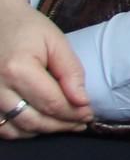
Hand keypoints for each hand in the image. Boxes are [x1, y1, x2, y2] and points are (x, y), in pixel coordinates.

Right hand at [0, 0, 90, 136]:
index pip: (51, 102)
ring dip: (44, 131)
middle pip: (34, 120)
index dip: (74, 113)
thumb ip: (71, 72)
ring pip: (17, 129)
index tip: (90, 114)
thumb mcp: (56, 42)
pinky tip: (41, 123)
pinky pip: (1, 127)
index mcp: (17, 69)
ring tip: (65, 124)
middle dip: (62, 125)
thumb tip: (82, 102)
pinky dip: (22, 130)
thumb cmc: (29, 28)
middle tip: (81, 122)